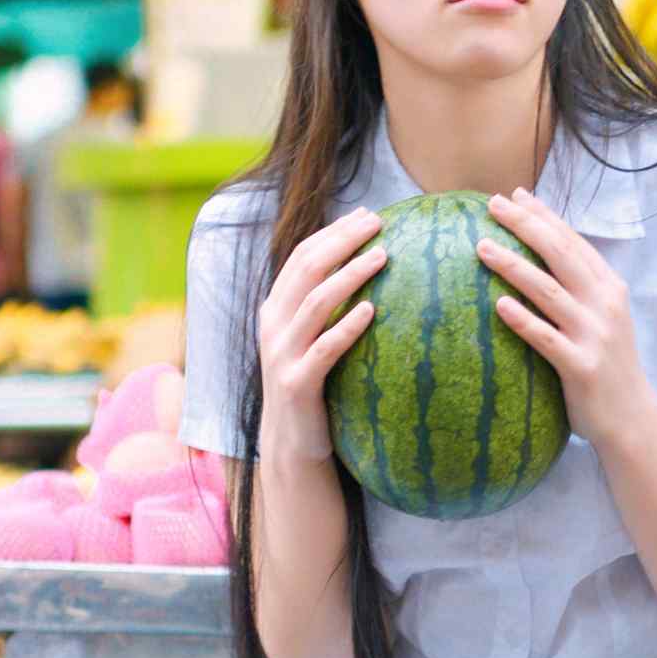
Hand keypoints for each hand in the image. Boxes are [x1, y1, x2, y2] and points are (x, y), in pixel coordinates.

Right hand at [256, 206, 384, 462]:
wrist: (291, 442)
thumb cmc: (313, 383)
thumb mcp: (311, 339)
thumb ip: (325, 307)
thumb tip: (369, 266)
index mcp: (276, 310)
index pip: (302, 257)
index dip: (333, 232)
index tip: (367, 215)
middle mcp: (273, 326)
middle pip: (308, 270)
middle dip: (342, 241)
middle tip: (378, 223)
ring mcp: (282, 355)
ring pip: (316, 303)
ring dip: (350, 275)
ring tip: (382, 256)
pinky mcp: (297, 384)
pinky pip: (324, 349)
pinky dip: (347, 327)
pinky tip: (371, 310)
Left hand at [476, 188, 652, 453]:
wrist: (632, 418)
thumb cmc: (606, 364)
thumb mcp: (602, 318)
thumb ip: (579, 289)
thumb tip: (539, 259)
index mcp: (609, 288)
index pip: (573, 242)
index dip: (544, 216)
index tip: (515, 195)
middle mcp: (605, 305)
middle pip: (560, 255)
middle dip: (526, 226)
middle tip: (493, 205)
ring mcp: (594, 335)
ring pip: (549, 291)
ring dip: (514, 266)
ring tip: (482, 247)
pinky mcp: (582, 367)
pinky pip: (546, 339)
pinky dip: (523, 319)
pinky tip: (499, 304)